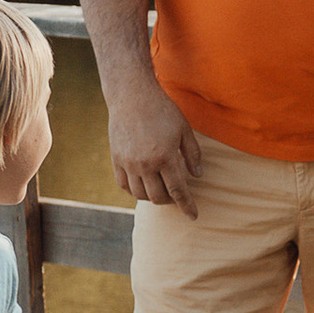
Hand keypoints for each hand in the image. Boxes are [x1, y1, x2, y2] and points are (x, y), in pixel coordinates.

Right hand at [106, 78, 202, 214]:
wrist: (132, 96)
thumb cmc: (162, 110)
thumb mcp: (184, 129)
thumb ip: (192, 154)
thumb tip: (197, 175)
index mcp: (165, 157)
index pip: (178, 190)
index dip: (187, 205)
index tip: (193, 216)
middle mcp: (145, 164)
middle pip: (158, 197)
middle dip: (169, 201)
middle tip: (175, 195)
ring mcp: (128, 163)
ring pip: (140, 194)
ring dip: (152, 197)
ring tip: (160, 189)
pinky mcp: (116, 159)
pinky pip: (123, 185)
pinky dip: (134, 190)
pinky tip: (142, 186)